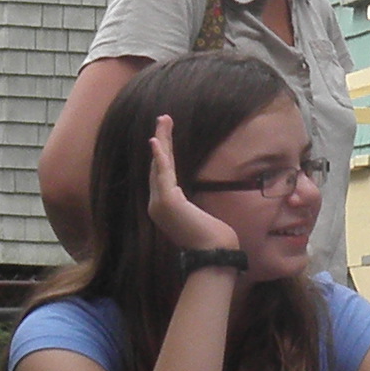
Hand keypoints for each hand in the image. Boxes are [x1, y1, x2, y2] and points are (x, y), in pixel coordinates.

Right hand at [144, 114, 243, 256]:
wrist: (213, 253)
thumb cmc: (211, 238)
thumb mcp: (199, 216)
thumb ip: (191, 206)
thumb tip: (194, 203)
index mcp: (163, 207)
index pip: (161, 173)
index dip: (162, 153)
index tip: (164, 135)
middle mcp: (156, 204)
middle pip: (157, 165)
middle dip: (161, 140)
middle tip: (163, 118)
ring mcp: (160, 203)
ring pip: (159, 164)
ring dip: (161, 140)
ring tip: (163, 119)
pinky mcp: (167, 201)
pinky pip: (162, 174)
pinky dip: (159, 157)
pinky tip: (156, 141)